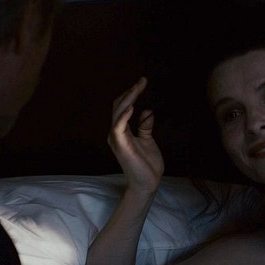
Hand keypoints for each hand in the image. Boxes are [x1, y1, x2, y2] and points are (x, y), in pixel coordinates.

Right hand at [109, 77, 164, 193]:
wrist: (148, 183)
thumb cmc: (147, 164)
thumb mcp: (148, 140)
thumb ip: (145, 126)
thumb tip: (147, 110)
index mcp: (122, 131)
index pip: (123, 107)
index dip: (131, 94)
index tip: (142, 82)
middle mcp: (116, 133)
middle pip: (118, 107)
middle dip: (130, 92)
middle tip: (142, 81)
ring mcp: (117, 139)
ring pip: (118, 113)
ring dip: (128, 99)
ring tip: (137, 88)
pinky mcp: (121, 145)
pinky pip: (118, 127)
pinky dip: (124, 115)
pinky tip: (132, 106)